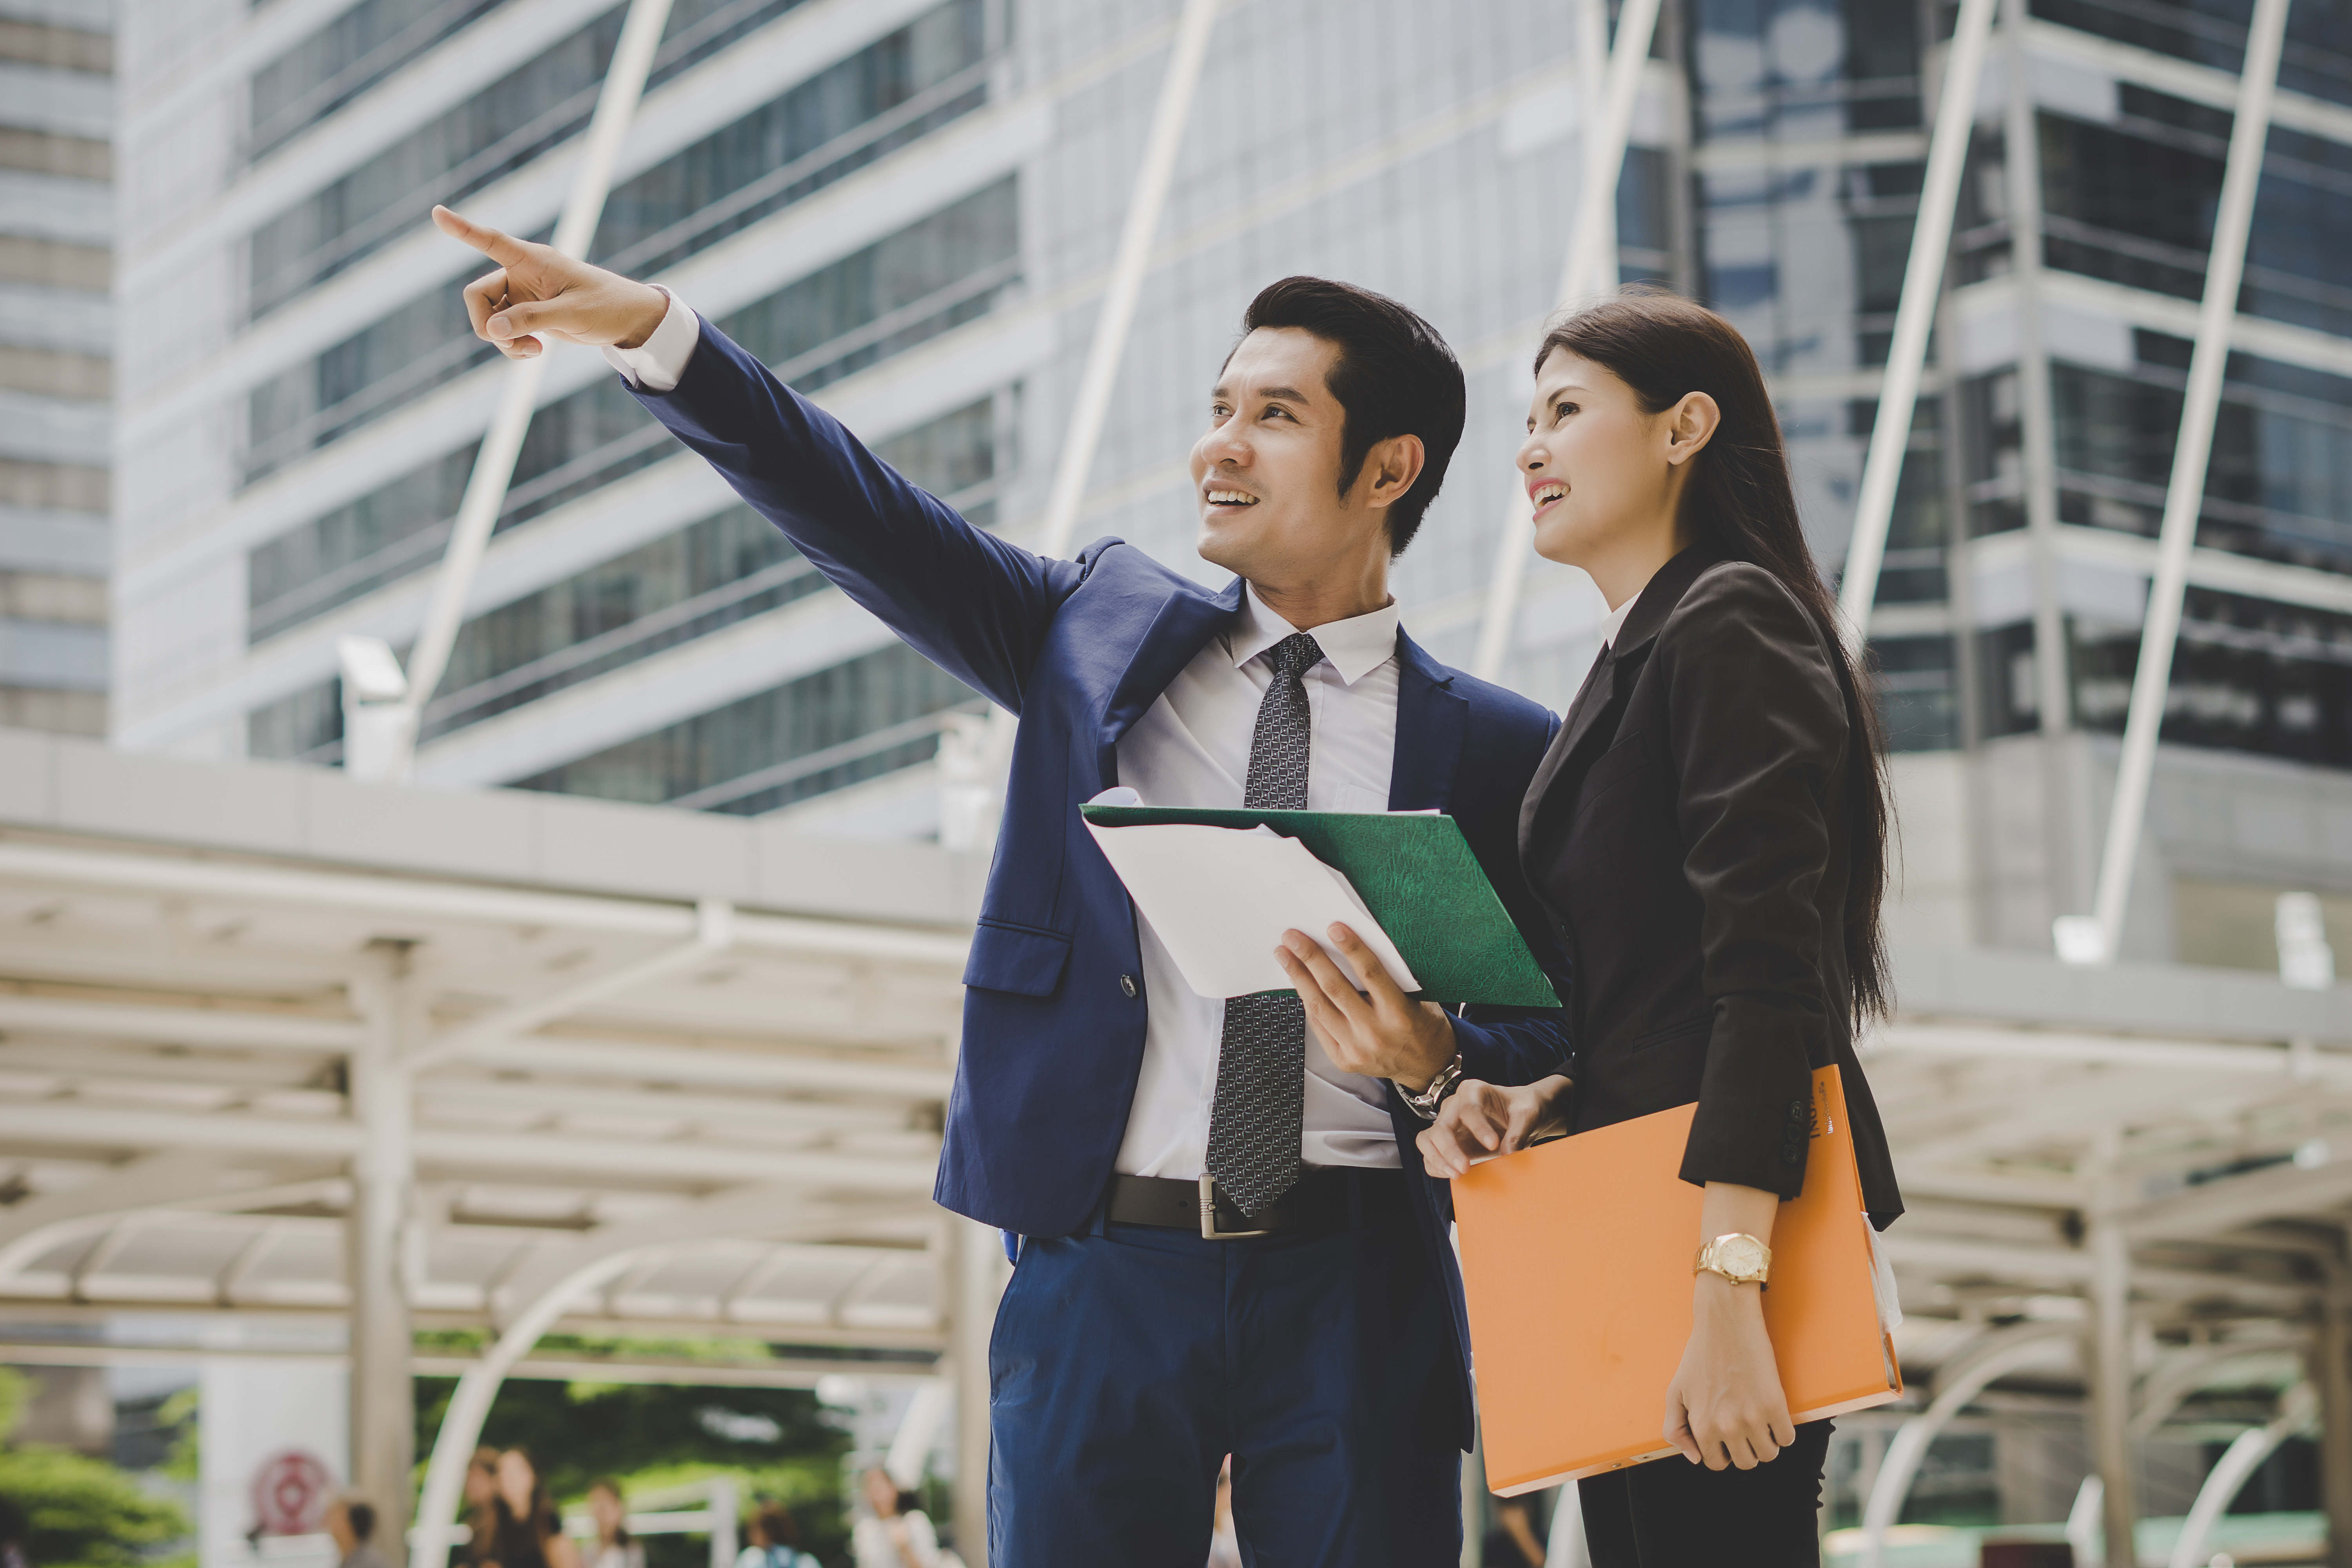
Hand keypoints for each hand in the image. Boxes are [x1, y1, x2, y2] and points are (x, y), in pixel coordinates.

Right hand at [431, 205, 669, 357]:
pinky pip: (502, 331)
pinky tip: (534, 352)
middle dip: (486, 323)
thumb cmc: (607, 306)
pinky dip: (511, 345)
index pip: (491, 241)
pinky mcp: (527, 314)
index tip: (437, 212)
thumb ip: (532, 319)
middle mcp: (521, 274)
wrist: (627, 320)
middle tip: (513, 342)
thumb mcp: (572, 313)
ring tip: (533, 350)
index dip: (462, 229)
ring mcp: (522, 295)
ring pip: (487, 317)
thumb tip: (493, 329)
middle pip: (477, 296)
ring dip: (502, 339)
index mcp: (532, 260)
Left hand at [1274, 924, 1454, 1087]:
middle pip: (1335, 988)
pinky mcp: (1344, 1060)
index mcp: (1399, 1013)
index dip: (1351, 948)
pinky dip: (1307, 1002)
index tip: (1333, 928)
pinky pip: (1319, 1026)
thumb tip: (1355, 946)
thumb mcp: (1417, 999)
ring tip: (1285, 956)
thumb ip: (1390, 978)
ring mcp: (1356, 1049)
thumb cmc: (1423, 1026)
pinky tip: (1298, 984)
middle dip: (1310, 958)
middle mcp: (1376, 1033)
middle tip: (1292, 937)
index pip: (1371, 973)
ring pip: (1319, 1007)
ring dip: (1299, 978)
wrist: (1428, 1067)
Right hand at [1414, 1075, 1571, 1176]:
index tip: (1494, 1144)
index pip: (1467, 1109)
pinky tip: (1453, 1176)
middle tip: (1465, 1168)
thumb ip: (1519, 1132)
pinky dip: (1436, 1167)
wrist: (1518, 1116)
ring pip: (1426, 1140)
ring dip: (1437, 1159)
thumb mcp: (1528, 1114)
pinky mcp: (1445, 1142)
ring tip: (1457, 1175)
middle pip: (1440, 1127)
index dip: (1478, 1128)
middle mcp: (1454, 1106)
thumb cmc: (1522, 1109)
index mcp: (1473, 1091)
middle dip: (1449, 1149)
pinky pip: (1429, 1155)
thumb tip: (1507, 1152)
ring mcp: (1447, 1124)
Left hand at [1663, 1273, 1794, 1469]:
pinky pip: (1787, 1438)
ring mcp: (1752, 1417)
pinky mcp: (1775, 1404)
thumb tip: (1695, 1458)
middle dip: (1745, 1449)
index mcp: (1701, 1426)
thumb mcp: (1675, 1392)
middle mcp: (1726, 1426)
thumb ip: (1675, 1429)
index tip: (1726, 1436)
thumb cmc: (1699, 1355)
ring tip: (1760, 1422)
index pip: (1715, 1463)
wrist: (1726, 1323)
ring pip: (1768, 1455)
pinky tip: (1773, 1415)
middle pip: (1746, 1462)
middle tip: (1744, 1428)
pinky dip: (1783, 1431)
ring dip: (1766, 1443)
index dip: (1721, 1451)